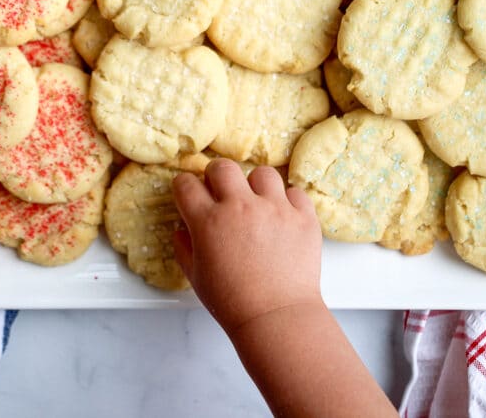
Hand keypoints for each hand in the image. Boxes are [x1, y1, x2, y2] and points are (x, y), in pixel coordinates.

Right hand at [172, 159, 323, 332]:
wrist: (276, 318)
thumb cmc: (232, 302)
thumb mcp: (196, 277)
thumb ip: (184, 248)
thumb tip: (183, 230)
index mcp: (208, 221)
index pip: (186, 184)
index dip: (185, 187)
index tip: (190, 193)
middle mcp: (240, 208)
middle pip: (222, 167)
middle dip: (217, 177)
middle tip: (223, 194)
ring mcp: (274, 209)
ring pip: (262, 174)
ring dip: (256, 187)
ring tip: (258, 205)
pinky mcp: (303, 217)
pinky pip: (295, 192)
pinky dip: (289, 202)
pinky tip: (283, 218)